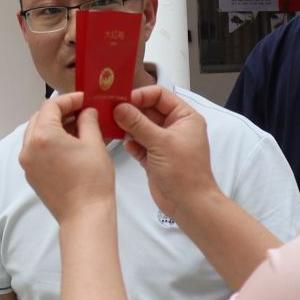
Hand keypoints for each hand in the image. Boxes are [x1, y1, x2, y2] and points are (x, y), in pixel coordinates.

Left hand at [18, 92, 115, 222]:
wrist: (84, 215)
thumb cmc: (92, 181)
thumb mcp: (94, 144)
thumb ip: (88, 121)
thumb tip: (86, 112)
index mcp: (42, 136)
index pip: (51, 106)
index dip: (69, 100)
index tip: (84, 100)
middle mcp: (28, 148)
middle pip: (40, 118)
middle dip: (60, 112)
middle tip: (81, 112)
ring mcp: (27, 163)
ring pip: (36, 134)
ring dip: (54, 127)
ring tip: (77, 128)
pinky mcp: (31, 175)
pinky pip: (36, 150)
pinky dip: (49, 142)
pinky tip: (68, 145)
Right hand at [115, 86, 218, 220]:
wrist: (189, 204)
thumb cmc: (184, 172)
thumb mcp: (161, 143)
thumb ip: (138, 123)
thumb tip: (119, 108)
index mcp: (184, 117)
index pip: (160, 96)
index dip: (141, 96)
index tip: (122, 100)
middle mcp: (174, 127)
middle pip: (148, 110)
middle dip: (131, 111)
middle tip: (111, 111)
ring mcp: (163, 143)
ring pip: (141, 127)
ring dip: (128, 126)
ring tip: (113, 125)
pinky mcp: (154, 157)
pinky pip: (139, 143)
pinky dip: (131, 143)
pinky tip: (126, 144)